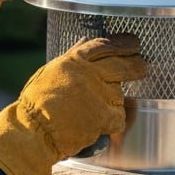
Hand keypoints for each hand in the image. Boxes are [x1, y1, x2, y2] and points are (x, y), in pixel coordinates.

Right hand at [0, 35, 146, 174]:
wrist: (33, 131)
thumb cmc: (36, 104)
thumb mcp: (51, 72)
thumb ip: (71, 58)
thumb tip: (84, 43)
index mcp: (75, 59)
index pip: (106, 44)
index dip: (123, 42)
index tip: (133, 42)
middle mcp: (90, 73)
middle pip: (124, 64)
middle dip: (137, 65)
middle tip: (141, 66)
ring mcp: (99, 94)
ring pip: (120, 93)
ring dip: (114, 100)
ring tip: (94, 109)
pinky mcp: (104, 115)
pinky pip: (119, 116)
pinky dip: (112, 121)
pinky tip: (98, 124)